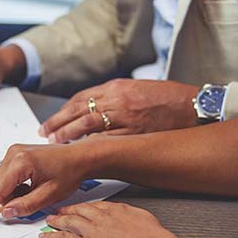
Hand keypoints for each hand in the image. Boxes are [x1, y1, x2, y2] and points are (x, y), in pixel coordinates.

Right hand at [0, 142, 93, 225]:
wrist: (79, 157)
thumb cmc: (69, 172)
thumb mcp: (49, 195)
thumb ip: (26, 205)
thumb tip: (7, 212)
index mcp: (21, 162)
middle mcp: (13, 153)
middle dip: (7, 200)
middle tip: (29, 203)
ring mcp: (13, 152)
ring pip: (0, 182)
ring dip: (12, 193)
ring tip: (34, 192)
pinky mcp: (15, 154)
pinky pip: (5, 176)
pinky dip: (14, 186)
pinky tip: (30, 186)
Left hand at [39, 79, 199, 142]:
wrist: (193, 105)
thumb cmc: (167, 98)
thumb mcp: (136, 89)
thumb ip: (113, 97)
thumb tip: (91, 108)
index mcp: (116, 87)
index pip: (81, 98)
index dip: (63, 111)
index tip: (51, 121)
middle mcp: (117, 99)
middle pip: (78, 110)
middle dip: (58, 122)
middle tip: (45, 132)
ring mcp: (125, 116)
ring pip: (88, 124)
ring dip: (68, 134)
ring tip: (55, 141)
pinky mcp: (135, 132)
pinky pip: (107, 139)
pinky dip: (90, 144)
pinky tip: (79, 150)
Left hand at [40, 202, 180, 237]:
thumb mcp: (146, 220)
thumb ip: (136, 220)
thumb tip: (137, 222)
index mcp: (116, 210)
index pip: (96, 206)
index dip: (85, 208)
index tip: (81, 208)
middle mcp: (101, 218)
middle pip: (80, 211)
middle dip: (68, 211)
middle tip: (60, 211)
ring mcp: (92, 231)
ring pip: (68, 222)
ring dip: (57, 221)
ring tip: (49, 221)